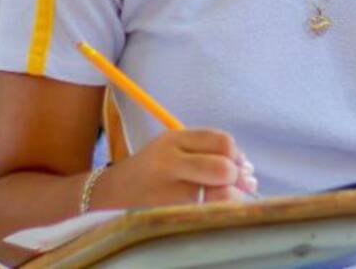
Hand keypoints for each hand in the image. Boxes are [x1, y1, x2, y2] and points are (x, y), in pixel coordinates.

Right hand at [92, 128, 257, 208]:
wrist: (106, 196)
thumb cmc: (150, 173)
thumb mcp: (173, 150)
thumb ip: (207, 153)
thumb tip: (248, 172)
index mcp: (173, 139)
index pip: (221, 141)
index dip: (236, 155)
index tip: (236, 165)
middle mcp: (169, 162)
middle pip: (223, 168)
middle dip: (235, 178)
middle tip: (232, 186)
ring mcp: (167, 193)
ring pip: (219, 197)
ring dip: (230, 200)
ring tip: (224, 201)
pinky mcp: (166, 216)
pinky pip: (206, 216)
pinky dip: (216, 214)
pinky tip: (211, 212)